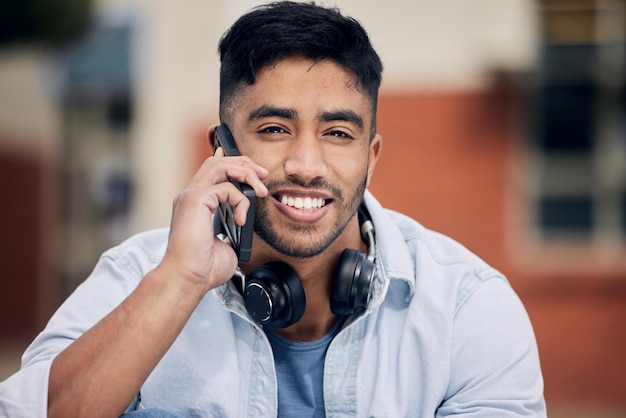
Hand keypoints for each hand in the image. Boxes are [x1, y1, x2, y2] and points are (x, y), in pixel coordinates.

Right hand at [159, 147, 267, 293]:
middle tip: (263, 175)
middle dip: (244, 163)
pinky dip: (240, 201)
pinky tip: (240, 220)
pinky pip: (226, 188)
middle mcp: (190, 196)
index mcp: (195, 204)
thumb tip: (242, 223)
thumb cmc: (203, 268)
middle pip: (217, 162)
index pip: (211, 171)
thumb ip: (231, 227)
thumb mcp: (225, 243)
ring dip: (246, 174)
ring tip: (261, 190)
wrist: (188, 278)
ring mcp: (191, 196)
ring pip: (220, 165)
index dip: (229, 161)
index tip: (251, 167)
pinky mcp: (195, 200)